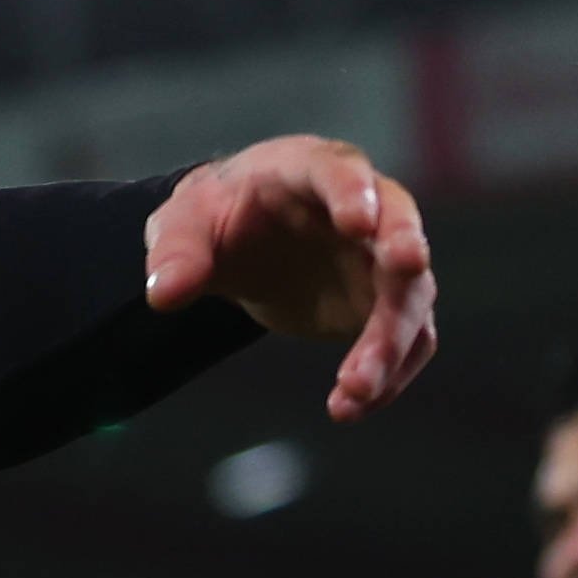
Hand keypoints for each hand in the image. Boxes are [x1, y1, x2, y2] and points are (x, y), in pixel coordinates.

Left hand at [142, 136, 437, 422]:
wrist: (239, 247)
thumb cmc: (216, 218)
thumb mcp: (182, 225)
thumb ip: (175, 252)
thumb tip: (165, 294)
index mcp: (309, 170)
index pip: (338, 170)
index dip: (352, 192)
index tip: (359, 222)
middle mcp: (364, 206)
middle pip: (400, 222)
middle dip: (406, 249)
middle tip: (408, 269)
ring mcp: (381, 258)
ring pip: (412, 294)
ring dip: (391, 341)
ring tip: (353, 390)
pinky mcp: (387, 305)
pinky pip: (409, 340)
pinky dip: (390, 375)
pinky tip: (350, 407)